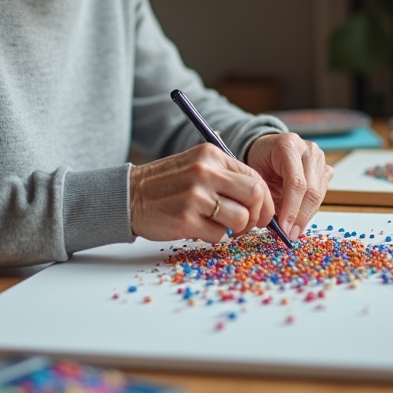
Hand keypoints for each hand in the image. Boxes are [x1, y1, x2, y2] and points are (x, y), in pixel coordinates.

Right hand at [129, 143, 274, 243]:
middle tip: (247, 224)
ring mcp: (195, 195)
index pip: (255, 177)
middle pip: (255, 195)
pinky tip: (199, 228)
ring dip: (235, 229)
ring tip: (220, 226)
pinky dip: (214, 236)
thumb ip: (225, 176)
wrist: (129, 196)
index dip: (264, 200)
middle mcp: (205, 171)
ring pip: (240, 218)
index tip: (259, 213)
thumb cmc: (167, 185)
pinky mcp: (185, 219)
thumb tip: (261, 198)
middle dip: (257, 216)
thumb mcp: (196, 165)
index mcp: (211, 155)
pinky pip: (218, 235)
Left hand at [244, 132, 332, 241]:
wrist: (267, 148)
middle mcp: (308, 149)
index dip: (291, 208)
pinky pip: (321, 194)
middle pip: (311, 190)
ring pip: (318, 194)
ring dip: (306, 216)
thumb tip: (278, 225)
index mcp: (288, 145)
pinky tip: (299, 220)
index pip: (296, 182)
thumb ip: (266, 195)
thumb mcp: (256, 175)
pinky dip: (310, 210)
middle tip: (290, 235)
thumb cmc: (259, 162)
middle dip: (300, 217)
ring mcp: (319, 158)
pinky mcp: (325, 169)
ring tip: (294, 231)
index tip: (284, 228)